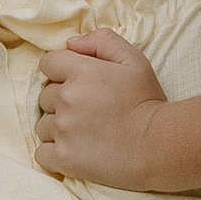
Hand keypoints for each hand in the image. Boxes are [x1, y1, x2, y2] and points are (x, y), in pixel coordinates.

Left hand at [35, 30, 168, 186]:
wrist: (158, 146)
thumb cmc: (148, 101)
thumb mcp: (134, 61)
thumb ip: (102, 41)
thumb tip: (71, 43)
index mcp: (80, 71)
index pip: (48, 63)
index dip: (61, 72)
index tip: (79, 85)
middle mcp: (67, 98)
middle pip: (45, 96)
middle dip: (61, 101)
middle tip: (89, 111)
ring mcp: (63, 130)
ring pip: (43, 124)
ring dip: (58, 127)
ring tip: (86, 132)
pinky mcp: (63, 157)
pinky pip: (42, 152)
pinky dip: (54, 152)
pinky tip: (75, 150)